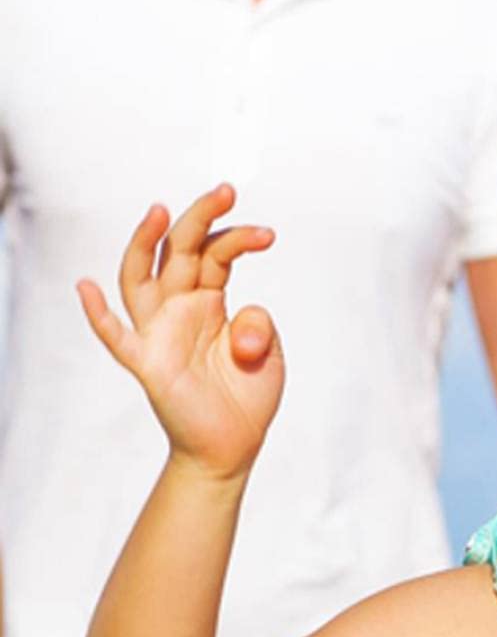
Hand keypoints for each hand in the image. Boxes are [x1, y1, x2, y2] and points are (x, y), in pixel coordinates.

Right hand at [76, 185, 281, 478]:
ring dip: (145, 243)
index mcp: (208, 299)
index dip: (237, 237)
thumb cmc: (247, 394)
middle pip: (179, 250)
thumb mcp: (270, 354)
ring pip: (140, 278)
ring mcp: (159, 332)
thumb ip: (260, 326)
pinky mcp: (148, 363)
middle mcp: (179, 307)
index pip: (214, 253)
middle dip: (199, 217)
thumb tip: (239, 320)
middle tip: (226, 190)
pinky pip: (116, 336)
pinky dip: (99, 314)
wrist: (233, 445)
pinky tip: (86, 289)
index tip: (268, 233)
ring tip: (159, 211)